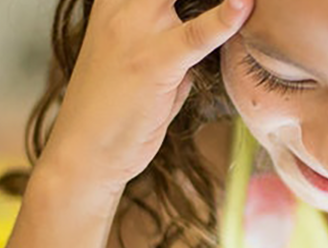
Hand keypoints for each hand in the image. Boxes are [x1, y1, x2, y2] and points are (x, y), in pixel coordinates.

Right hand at [38, 0, 251, 195]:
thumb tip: (215, 31)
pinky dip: (224, 20)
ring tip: (244, 2)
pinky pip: (197, 34)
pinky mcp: (154, 62)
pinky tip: (244, 5)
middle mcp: (121, 7)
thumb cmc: (115, 109)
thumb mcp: (142, 58)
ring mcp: (136, 31)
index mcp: (113, 2)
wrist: (83, 153)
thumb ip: (176, 37)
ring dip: (218, 2)